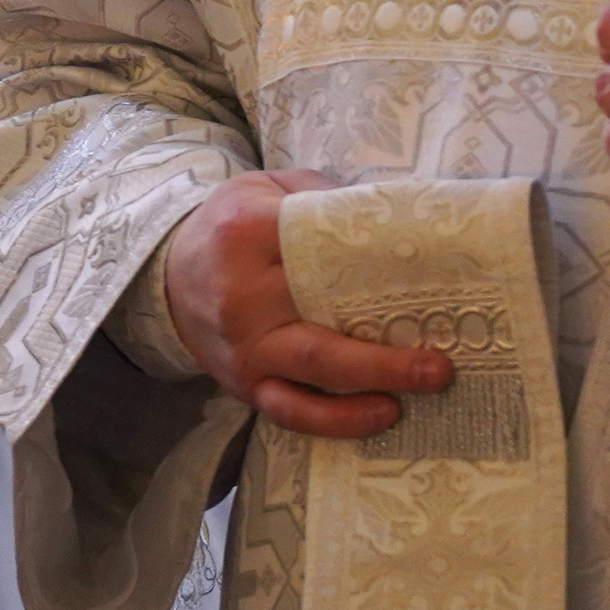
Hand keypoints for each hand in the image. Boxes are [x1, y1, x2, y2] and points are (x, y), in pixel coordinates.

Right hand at [158, 169, 452, 438]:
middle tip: (440, 360)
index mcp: (247, 232)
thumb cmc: (231, 229)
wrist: (168, 278)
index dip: (372, 262)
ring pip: (311, 371)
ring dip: (372, 381)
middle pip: (318, 321)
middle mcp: (241, 295)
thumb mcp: (264, 188)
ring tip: (425, 385)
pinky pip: (291, 410)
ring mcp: (243, 346)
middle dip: (384, 349)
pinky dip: (336, 421)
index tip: (428, 274)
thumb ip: (320, 196)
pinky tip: (381, 415)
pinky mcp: (244, 383)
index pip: (317, 246)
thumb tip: (393, 215)